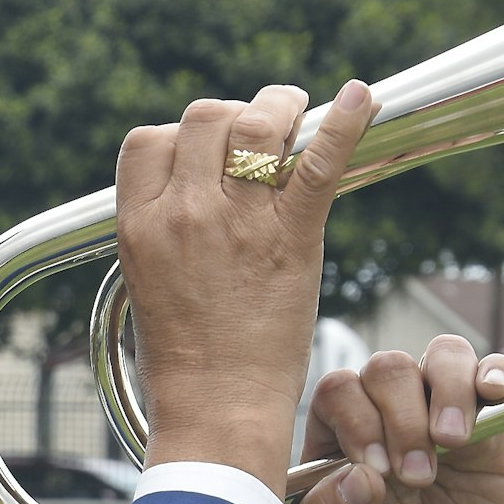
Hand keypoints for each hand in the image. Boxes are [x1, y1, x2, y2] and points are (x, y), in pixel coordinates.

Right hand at [115, 80, 377, 493]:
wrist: (218, 407)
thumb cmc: (186, 355)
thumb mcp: (149, 280)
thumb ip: (164, 227)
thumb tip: (193, 186)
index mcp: (137, 226)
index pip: (148, 141)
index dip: (180, 138)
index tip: (207, 153)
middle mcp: (182, 214)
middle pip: (203, 117)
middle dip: (234, 115)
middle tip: (261, 133)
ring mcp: (235, 223)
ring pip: (254, 123)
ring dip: (280, 109)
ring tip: (298, 118)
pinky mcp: (290, 238)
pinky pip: (318, 162)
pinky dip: (346, 122)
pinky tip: (365, 97)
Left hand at [295, 337, 503, 503]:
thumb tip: (359, 478)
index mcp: (334, 433)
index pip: (339, 390)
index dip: (358, 421)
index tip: (376, 472)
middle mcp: (382, 411)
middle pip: (389, 369)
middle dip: (402, 418)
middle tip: (415, 478)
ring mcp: (437, 413)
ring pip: (442, 356)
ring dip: (447, 393)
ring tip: (450, 444)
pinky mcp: (490, 428)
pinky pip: (495, 375)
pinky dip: (497, 374)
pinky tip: (494, 394)